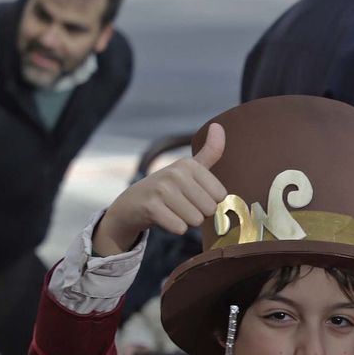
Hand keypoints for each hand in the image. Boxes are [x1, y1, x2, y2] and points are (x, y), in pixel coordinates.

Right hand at [93, 122, 227, 255]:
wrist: (132, 204)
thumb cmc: (168, 188)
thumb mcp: (190, 168)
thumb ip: (209, 151)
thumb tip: (219, 126)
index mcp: (189, 164)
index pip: (221, 196)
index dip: (209, 202)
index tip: (192, 196)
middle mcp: (176, 173)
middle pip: (209, 209)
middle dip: (198, 213)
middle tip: (181, 205)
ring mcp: (162, 189)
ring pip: (195, 220)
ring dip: (186, 222)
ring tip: (172, 210)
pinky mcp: (151, 207)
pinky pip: (179, 228)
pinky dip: (174, 228)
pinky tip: (163, 218)